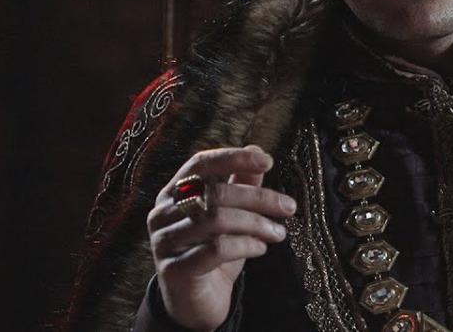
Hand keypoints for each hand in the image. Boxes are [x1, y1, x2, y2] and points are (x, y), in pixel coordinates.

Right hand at [146, 146, 296, 330]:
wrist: (196, 302)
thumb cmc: (213, 252)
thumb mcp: (231, 215)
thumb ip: (240, 183)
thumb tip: (255, 150)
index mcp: (173, 193)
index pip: (200, 164)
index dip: (233, 158)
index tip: (269, 162)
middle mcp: (163, 213)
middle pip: (214, 193)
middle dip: (259, 198)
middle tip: (289, 207)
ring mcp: (164, 242)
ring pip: (216, 220)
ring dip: (256, 224)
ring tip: (279, 233)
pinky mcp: (173, 269)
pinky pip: (215, 249)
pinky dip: (246, 245)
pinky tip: (261, 248)